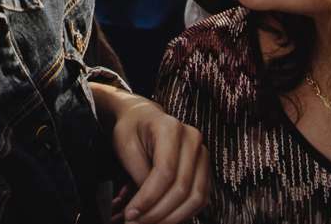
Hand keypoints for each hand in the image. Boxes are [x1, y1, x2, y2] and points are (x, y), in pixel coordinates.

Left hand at [105, 92, 208, 223]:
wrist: (142, 118)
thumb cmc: (131, 130)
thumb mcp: (126, 147)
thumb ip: (139, 174)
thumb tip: (146, 206)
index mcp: (170, 128)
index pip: (165, 172)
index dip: (148, 198)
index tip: (131, 214)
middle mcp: (192, 139)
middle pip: (182, 187)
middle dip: (158, 212)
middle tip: (137, 223)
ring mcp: (202, 154)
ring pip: (196, 197)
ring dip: (172, 217)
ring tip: (150, 223)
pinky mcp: (204, 168)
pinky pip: (201, 198)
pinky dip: (184, 213)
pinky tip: (165, 219)